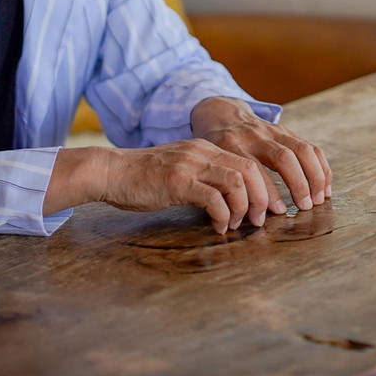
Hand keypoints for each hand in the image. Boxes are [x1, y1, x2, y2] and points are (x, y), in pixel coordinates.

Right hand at [45, 140, 272, 234]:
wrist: (111, 172)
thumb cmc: (143, 178)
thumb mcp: (180, 171)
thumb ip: (202, 179)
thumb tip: (226, 202)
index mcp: (205, 148)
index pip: (248, 162)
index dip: (263, 187)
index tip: (264, 209)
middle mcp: (202, 152)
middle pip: (250, 169)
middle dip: (262, 197)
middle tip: (259, 220)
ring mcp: (190, 165)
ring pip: (237, 182)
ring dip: (244, 207)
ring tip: (238, 224)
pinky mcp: (178, 182)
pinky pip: (213, 198)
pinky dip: (223, 215)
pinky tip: (218, 227)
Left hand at [189, 97, 331, 214]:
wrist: (221, 115)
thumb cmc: (215, 148)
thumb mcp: (213, 162)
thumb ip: (225, 185)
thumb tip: (239, 219)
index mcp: (231, 146)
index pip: (253, 171)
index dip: (265, 196)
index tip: (273, 215)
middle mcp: (254, 136)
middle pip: (282, 157)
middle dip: (298, 184)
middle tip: (304, 207)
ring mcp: (273, 131)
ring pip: (301, 150)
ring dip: (314, 176)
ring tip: (318, 199)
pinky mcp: (286, 131)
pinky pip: (309, 147)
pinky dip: (321, 167)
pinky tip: (324, 186)